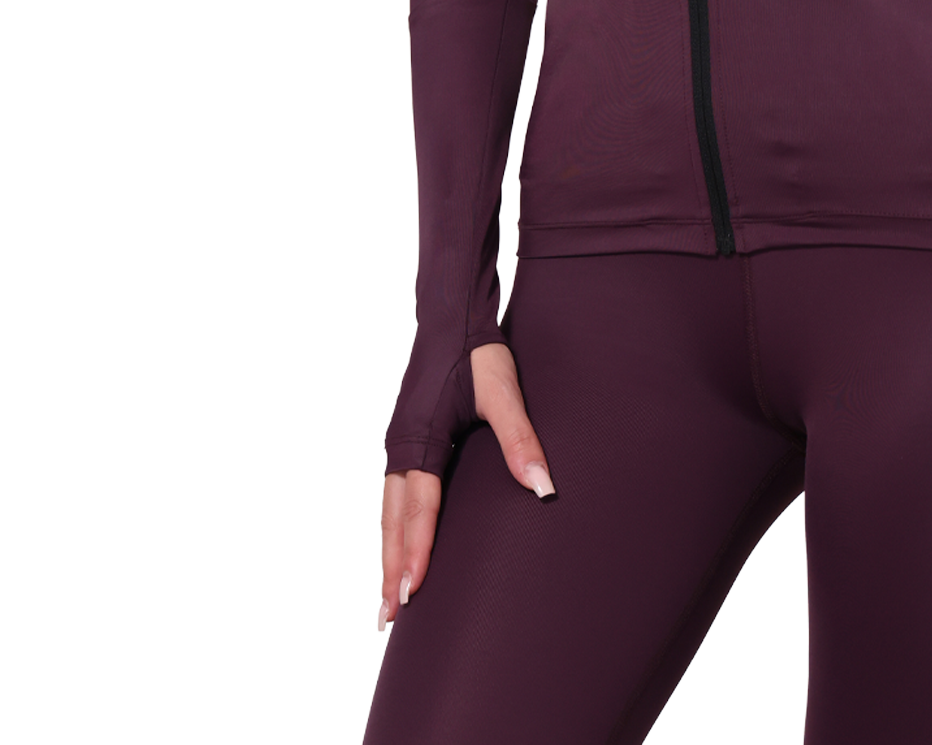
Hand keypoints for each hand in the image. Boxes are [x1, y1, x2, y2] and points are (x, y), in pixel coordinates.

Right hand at [377, 342, 556, 631]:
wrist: (452, 315)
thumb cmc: (477, 352)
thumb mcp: (504, 393)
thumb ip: (520, 440)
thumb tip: (542, 488)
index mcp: (419, 439)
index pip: (419, 509)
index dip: (416, 553)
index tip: (413, 594)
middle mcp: (400, 446)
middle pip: (393, 521)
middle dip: (392, 568)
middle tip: (390, 616)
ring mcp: (398, 442)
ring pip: (389, 511)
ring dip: (389, 553)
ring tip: (389, 596)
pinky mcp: (404, 438)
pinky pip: (393, 496)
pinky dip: (393, 528)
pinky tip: (400, 544)